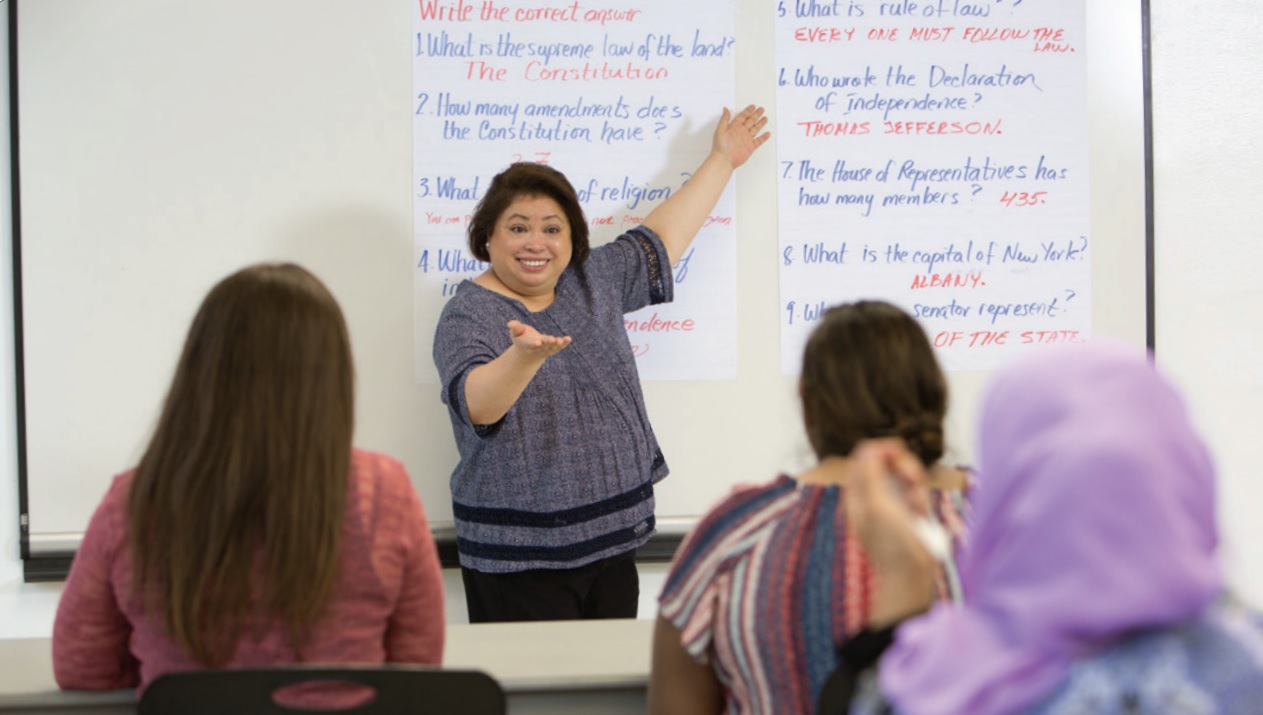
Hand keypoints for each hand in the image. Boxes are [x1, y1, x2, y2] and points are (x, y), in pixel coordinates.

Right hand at [507, 319, 570, 360]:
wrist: (528, 354)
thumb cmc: (521, 339)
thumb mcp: (515, 334)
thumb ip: (515, 328)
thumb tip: (510, 323)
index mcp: (527, 345)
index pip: (530, 344)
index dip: (534, 343)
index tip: (538, 342)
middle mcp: (537, 349)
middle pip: (543, 346)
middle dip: (548, 343)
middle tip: (553, 340)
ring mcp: (546, 350)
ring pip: (552, 348)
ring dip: (557, 344)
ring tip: (561, 340)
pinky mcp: (552, 349)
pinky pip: (559, 347)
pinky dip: (564, 344)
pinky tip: (568, 339)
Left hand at [712, 105, 769, 169]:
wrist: (724, 160)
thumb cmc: (720, 146)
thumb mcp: (720, 129)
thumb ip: (724, 119)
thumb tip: (725, 109)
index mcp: (734, 127)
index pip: (742, 116)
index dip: (748, 111)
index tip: (752, 106)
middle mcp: (740, 132)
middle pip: (750, 121)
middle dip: (756, 115)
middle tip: (761, 109)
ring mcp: (746, 139)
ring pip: (755, 129)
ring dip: (760, 123)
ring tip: (765, 118)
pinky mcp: (750, 147)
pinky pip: (758, 141)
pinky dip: (763, 137)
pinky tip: (766, 133)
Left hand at [846, 438, 939, 626]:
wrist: (912, 574)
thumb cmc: (891, 541)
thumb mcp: (877, 504)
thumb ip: (872, 474)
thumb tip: (870, 448)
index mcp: (857, 494)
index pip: (864, 459)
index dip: (880, 449)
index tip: (897, 448)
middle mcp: (873, 497)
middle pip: (886, 463)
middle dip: (902, 466)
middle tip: (913, 476)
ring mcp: (893, 505)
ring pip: (905, 477)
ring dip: (914, 485)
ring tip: (916, 502)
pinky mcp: (910, 514)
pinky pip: (917, 495)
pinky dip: (920, 501)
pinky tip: (921, 514)